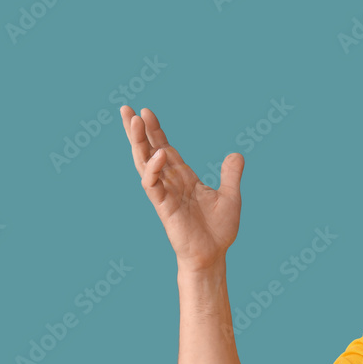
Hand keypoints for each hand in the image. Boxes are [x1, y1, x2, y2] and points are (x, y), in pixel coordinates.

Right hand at [120, 106, 244, 273]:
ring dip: (138, 143)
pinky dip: (154, 169)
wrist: (213, 255)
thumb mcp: (231, 196)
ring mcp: (165, 194)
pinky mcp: (164, 207)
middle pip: (149, 151)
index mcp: (184, 178)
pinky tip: (159, 154)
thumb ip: (231, 175)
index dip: (156, 131)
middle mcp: (171, 183)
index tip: (146, 112)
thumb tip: (236, 154)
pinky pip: (153, 185)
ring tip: (132, 121)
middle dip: (137, 131)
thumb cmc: (219, 230)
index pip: (166, 148)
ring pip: (145, 163)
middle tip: (126, 108)